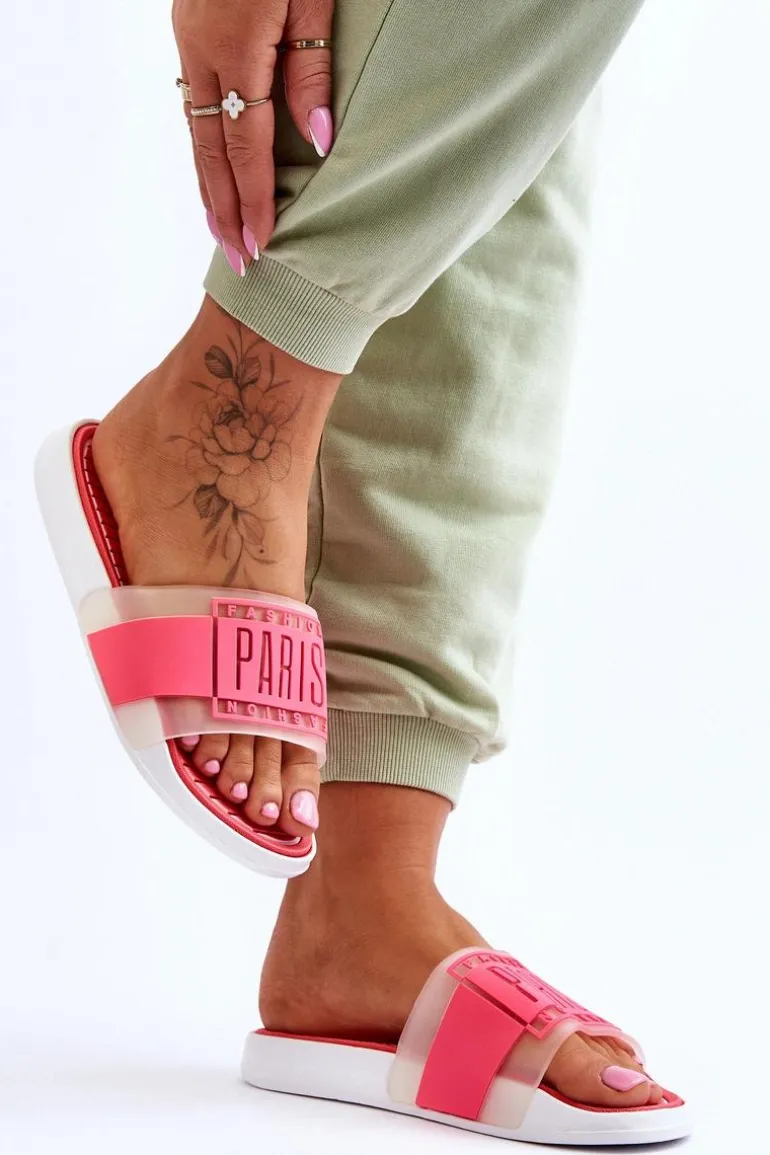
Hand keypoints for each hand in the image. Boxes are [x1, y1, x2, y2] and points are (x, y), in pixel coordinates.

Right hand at [173, 0, 334, 273]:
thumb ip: (312, 71)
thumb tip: (317, 143)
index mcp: (236, 45)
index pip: (245, 145)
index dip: (253, 200)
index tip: (262, 245)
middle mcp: (201, 49)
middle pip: (210, 149)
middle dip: (223, 209)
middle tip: (238, 260)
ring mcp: (188, 39)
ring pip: (195, 129)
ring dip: (208, 184)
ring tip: (222, 229)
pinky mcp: (189, 30)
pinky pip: (194, 104)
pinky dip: (204, 146)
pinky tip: (214, 169)